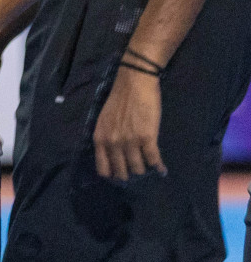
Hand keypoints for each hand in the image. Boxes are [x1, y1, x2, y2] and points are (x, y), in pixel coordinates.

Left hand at [93, 65, 165, 180]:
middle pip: (121, 171)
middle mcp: (113, 143)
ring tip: (148, 169)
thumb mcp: (104, 121)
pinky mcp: (147, 138)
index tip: (118, 176)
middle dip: (129, 175)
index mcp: (100, 138)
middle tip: (135, 174)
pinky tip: (161, 169)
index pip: (103, 167)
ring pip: (138, 168)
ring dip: (144, 170)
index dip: (111, 175)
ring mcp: (130, 141)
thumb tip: (113, 154)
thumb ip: (107, 137)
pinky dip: (159, 166)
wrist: (133, 85)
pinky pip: (153, 159)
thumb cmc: (119, 100)